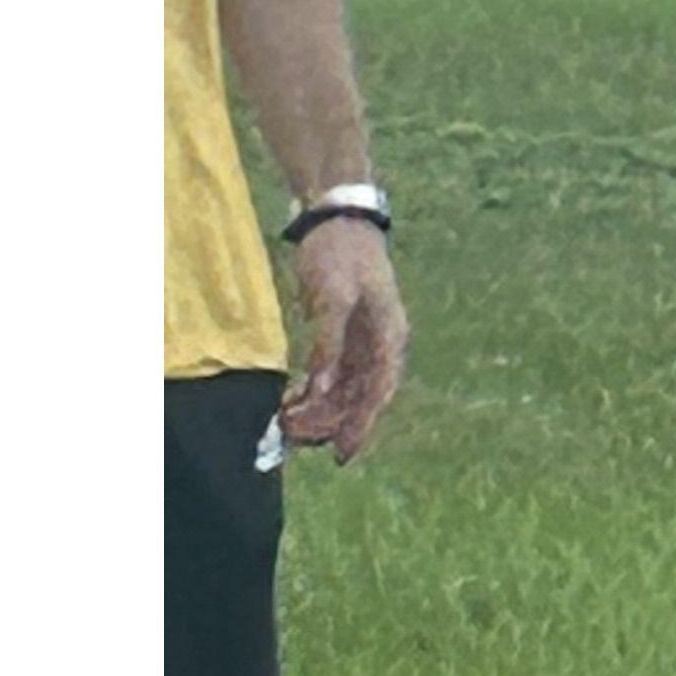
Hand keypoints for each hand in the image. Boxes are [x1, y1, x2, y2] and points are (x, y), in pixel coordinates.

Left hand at [276, 219, 407, 463]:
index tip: (341, 454)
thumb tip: (323, 390)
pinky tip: (289, 402)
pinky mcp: (343, 339)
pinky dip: (312, 393)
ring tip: (285, 423)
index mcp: (390, 336)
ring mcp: (362, 344)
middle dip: (329, 422)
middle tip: (293, 436)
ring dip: (318, 411)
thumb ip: (329, 344)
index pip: (380, 392)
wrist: (337, 221)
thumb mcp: (333, 297)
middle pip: (359, 398)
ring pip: (344, 392)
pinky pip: (331, 377)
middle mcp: (380, 346)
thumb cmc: (340, 254)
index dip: (361, 425)